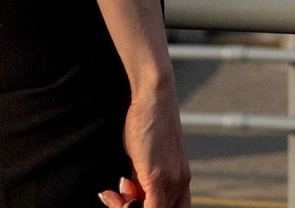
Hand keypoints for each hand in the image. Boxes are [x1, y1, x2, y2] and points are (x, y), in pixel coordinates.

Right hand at [100, 84, 190, 207]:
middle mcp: (181, 184)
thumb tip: (127, 196)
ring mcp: (171, 182)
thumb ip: (141, 181)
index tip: (130, 202)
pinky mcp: (158, 177)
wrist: (154, 97)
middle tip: (117, 196)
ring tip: (115, 190)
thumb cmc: (148, 122)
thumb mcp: (145, 159)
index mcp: (181, 181)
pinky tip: (113, 196)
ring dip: (124, 206)